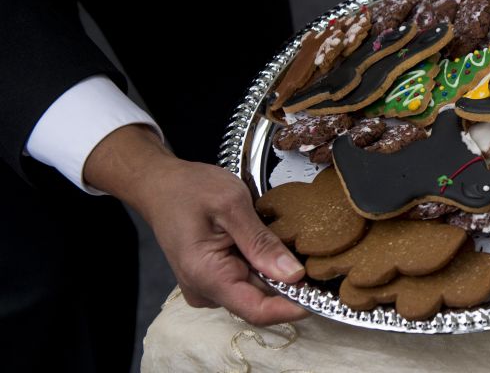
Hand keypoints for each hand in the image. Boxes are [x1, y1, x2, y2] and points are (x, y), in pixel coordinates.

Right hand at [85, 125, 307, 326]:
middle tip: (310, 250)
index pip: (258, 310)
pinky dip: (262, 264)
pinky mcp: (213, 279)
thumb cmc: (189, 188)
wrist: (160, 184)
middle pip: (260, 299)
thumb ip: (262, 241)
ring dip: (274, 270)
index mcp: (207, 276)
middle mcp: (205, 291)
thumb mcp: (231, 204)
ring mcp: (208, 287)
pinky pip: (246, 279)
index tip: (322, 291)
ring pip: (256, 289)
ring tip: (281, 236)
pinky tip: (265, 241)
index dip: (293, 306)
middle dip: (288, 282)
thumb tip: (294, 275)